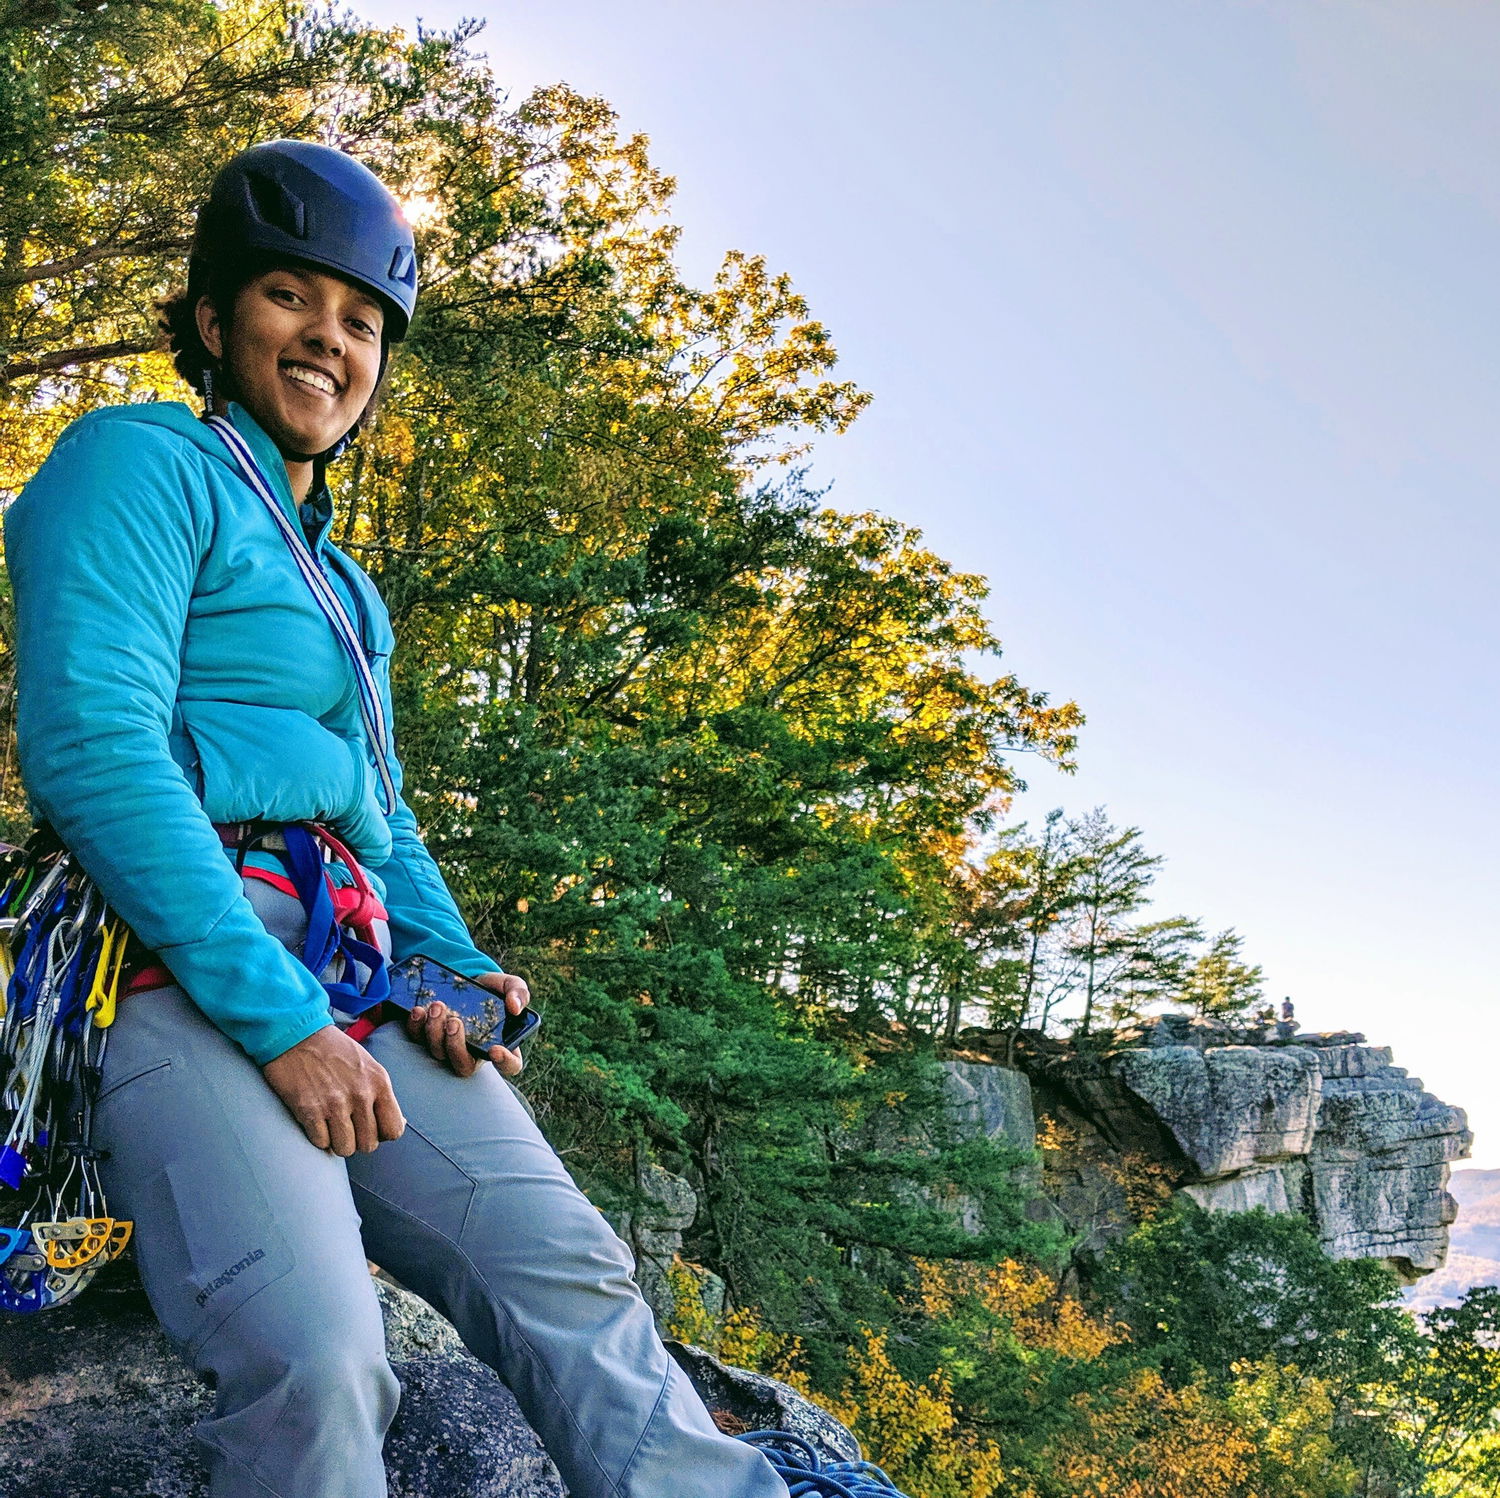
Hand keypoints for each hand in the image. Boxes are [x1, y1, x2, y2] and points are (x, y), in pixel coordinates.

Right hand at [263, 1025, 405, 1155]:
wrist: (297, 1034)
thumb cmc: (334, 1050)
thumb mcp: (368, 1065)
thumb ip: (382, 1094)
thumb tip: (399, 1124)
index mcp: (379, 1082)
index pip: (394, 1130)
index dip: (382, 1134)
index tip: (370, 1127)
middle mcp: (360, 1094)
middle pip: (369, 1144)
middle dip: (358, 1140)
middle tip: (347, 1126)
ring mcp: (334, 1103)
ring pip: (345, 1148)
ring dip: (337, 1141)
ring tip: (331, 1124)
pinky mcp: (309, 1110)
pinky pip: (321, 1143)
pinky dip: (318, 1137)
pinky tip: (315, 1120)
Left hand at [406, 970, 529, 1078]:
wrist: (465, 978)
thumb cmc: (492, 989)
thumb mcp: (509, 985)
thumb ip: (519, 993)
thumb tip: (515, 1007)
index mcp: (500, 1044)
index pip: (509, 1065)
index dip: (504, 1062)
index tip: (496, 1049)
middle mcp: (473, 1053)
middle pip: (464, 1065)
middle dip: (456, 1045)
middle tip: (454, 1021)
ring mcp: (448, 1048)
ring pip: (438, 1053)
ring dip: (434, 1033)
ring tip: (436, 1007)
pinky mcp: (428, 1037)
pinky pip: (418, 1041)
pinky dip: (415, 1027)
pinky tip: (418, 1011)